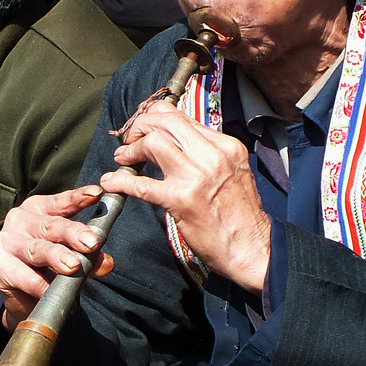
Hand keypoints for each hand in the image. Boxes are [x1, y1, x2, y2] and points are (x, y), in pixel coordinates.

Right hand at [0, 185, 114, 329]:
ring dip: (56, 257)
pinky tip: (52, 292)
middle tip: (92, 243)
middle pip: (50, 226)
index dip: (78, 197)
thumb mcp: (72, 256)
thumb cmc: (49, 266)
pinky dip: (41, 286)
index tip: (96, 193)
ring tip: (73, 266)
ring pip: (37, 250)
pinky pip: (24, 276)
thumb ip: (89, 257)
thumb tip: (106, 263)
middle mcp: (21, 220)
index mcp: (40, 209)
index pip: (61, 202)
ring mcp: (7, 241)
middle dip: (73, 234)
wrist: (23, 295)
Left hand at [102, 100, 270, 292]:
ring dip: (131, 148)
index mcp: (226, 146)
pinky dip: (121, 181)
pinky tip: (113, 183)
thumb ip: (209, 155)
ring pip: (153, 142)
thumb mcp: (233, 172)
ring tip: (122, 158)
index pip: (183, 117)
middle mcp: (212, 155)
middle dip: (140, 125)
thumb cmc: (242, 217)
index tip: (143, 124)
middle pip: (166, 121)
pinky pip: (142, 184)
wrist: (252, 248)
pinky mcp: (180, 200)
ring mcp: (196, 176)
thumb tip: (178, 144)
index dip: (155, 116)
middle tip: (129, 138)